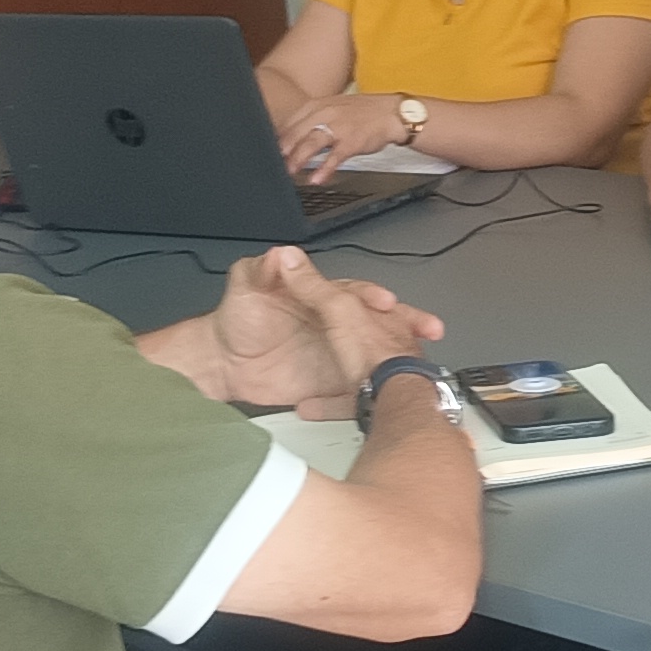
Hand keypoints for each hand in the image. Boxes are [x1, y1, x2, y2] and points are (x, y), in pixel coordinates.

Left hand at [208, 245, 441, 414]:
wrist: (224, 363)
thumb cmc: (237, 319)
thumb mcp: (247, 285)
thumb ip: (265, 268)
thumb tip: (283, 253)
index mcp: (321, 299)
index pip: (354, 294)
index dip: (370, 297)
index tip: (384, 302)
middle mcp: (333, 325)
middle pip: (377, 323)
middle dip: (406, 325)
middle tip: (426, 328)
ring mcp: (334, 354)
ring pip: (374, 355)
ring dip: (397, 360)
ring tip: (414, 366)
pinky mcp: (329, 383)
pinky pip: (355, 388)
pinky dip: (369, 392)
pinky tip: (380, 396)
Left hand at [279, 90, 416, 184]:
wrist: (391, 113)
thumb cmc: (361, 114)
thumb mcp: (332, 109)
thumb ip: (311, 121)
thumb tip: (289, 140)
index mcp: (317, 105)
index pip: (290, 122)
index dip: (278, 139)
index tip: (268, 152)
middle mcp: (326, 114)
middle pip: (298, 132)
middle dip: (284, 150)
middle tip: (273, 164)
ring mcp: (340, 127)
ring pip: (313, 142)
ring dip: (299, 157)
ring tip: (290, 171)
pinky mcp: (353, 140)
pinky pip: (336, 156)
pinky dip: (325, 168)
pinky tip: (317, 178)